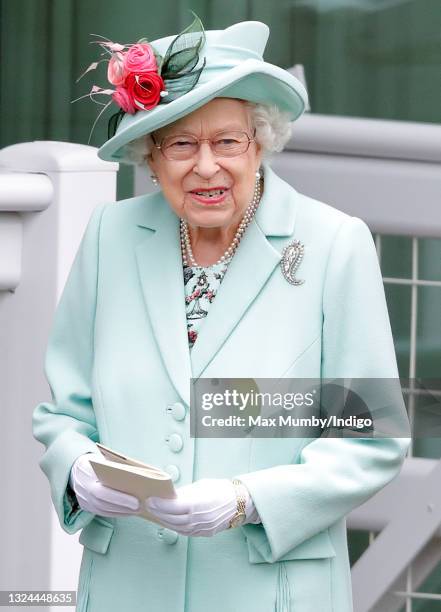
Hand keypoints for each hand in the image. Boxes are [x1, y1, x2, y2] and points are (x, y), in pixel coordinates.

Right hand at [69, 452, 140, 516]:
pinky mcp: (84, 505)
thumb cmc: (96, 461)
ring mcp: (82, 498)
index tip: (137, 501)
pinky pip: (101, 512)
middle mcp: (82, 488)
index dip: (119, 498)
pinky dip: (116, 512)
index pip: (102, 491)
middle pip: (103, 502)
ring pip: (102, 509)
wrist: (76, 466)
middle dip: (123, 506)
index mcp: (86, 473)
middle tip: (140, 507)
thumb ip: (117, 468)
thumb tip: (138, 479)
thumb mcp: (105, 459)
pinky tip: (128, 511)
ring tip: (137, 509)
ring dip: (121, 511)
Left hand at [145, 477, 259, 536]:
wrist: (240, 502)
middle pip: (174, 519)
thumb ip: (185, 493)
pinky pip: (187, 532)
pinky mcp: (206, 533)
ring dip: (165, 521)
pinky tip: (169, 521)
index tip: (150, 500)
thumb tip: (168, 497)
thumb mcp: (201, 486)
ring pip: (179, 528)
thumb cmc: (221, 489)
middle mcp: (202, 518)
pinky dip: (176, 527)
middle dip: (159, 513)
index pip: (175, 507)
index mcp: (201, 504)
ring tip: (156, 514)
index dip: (161, 505)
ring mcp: (204, 528)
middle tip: (149, 506)